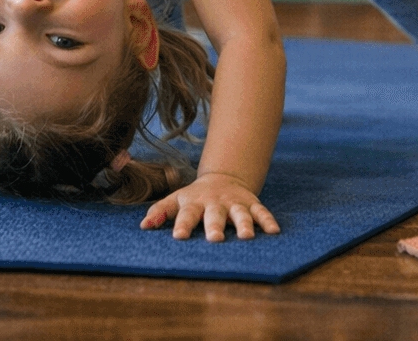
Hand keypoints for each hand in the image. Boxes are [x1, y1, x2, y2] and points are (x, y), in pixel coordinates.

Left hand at [140, 172, 279, 241]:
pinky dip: (267, 220)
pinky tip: (274, 231)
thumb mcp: (176, 200)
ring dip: (244, 224)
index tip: (178, 236)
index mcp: (194, 203)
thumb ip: (160, 211)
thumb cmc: (194, 197)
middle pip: (214, 214)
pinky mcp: (251, 202)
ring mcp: (234, 202)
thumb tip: (143, 226)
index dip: (182, 224)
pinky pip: (261, 211)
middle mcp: (215, 202)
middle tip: (214, 238)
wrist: (222, 178)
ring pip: (240, 213)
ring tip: (246, 237)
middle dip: (215, 226)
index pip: (186, 213)